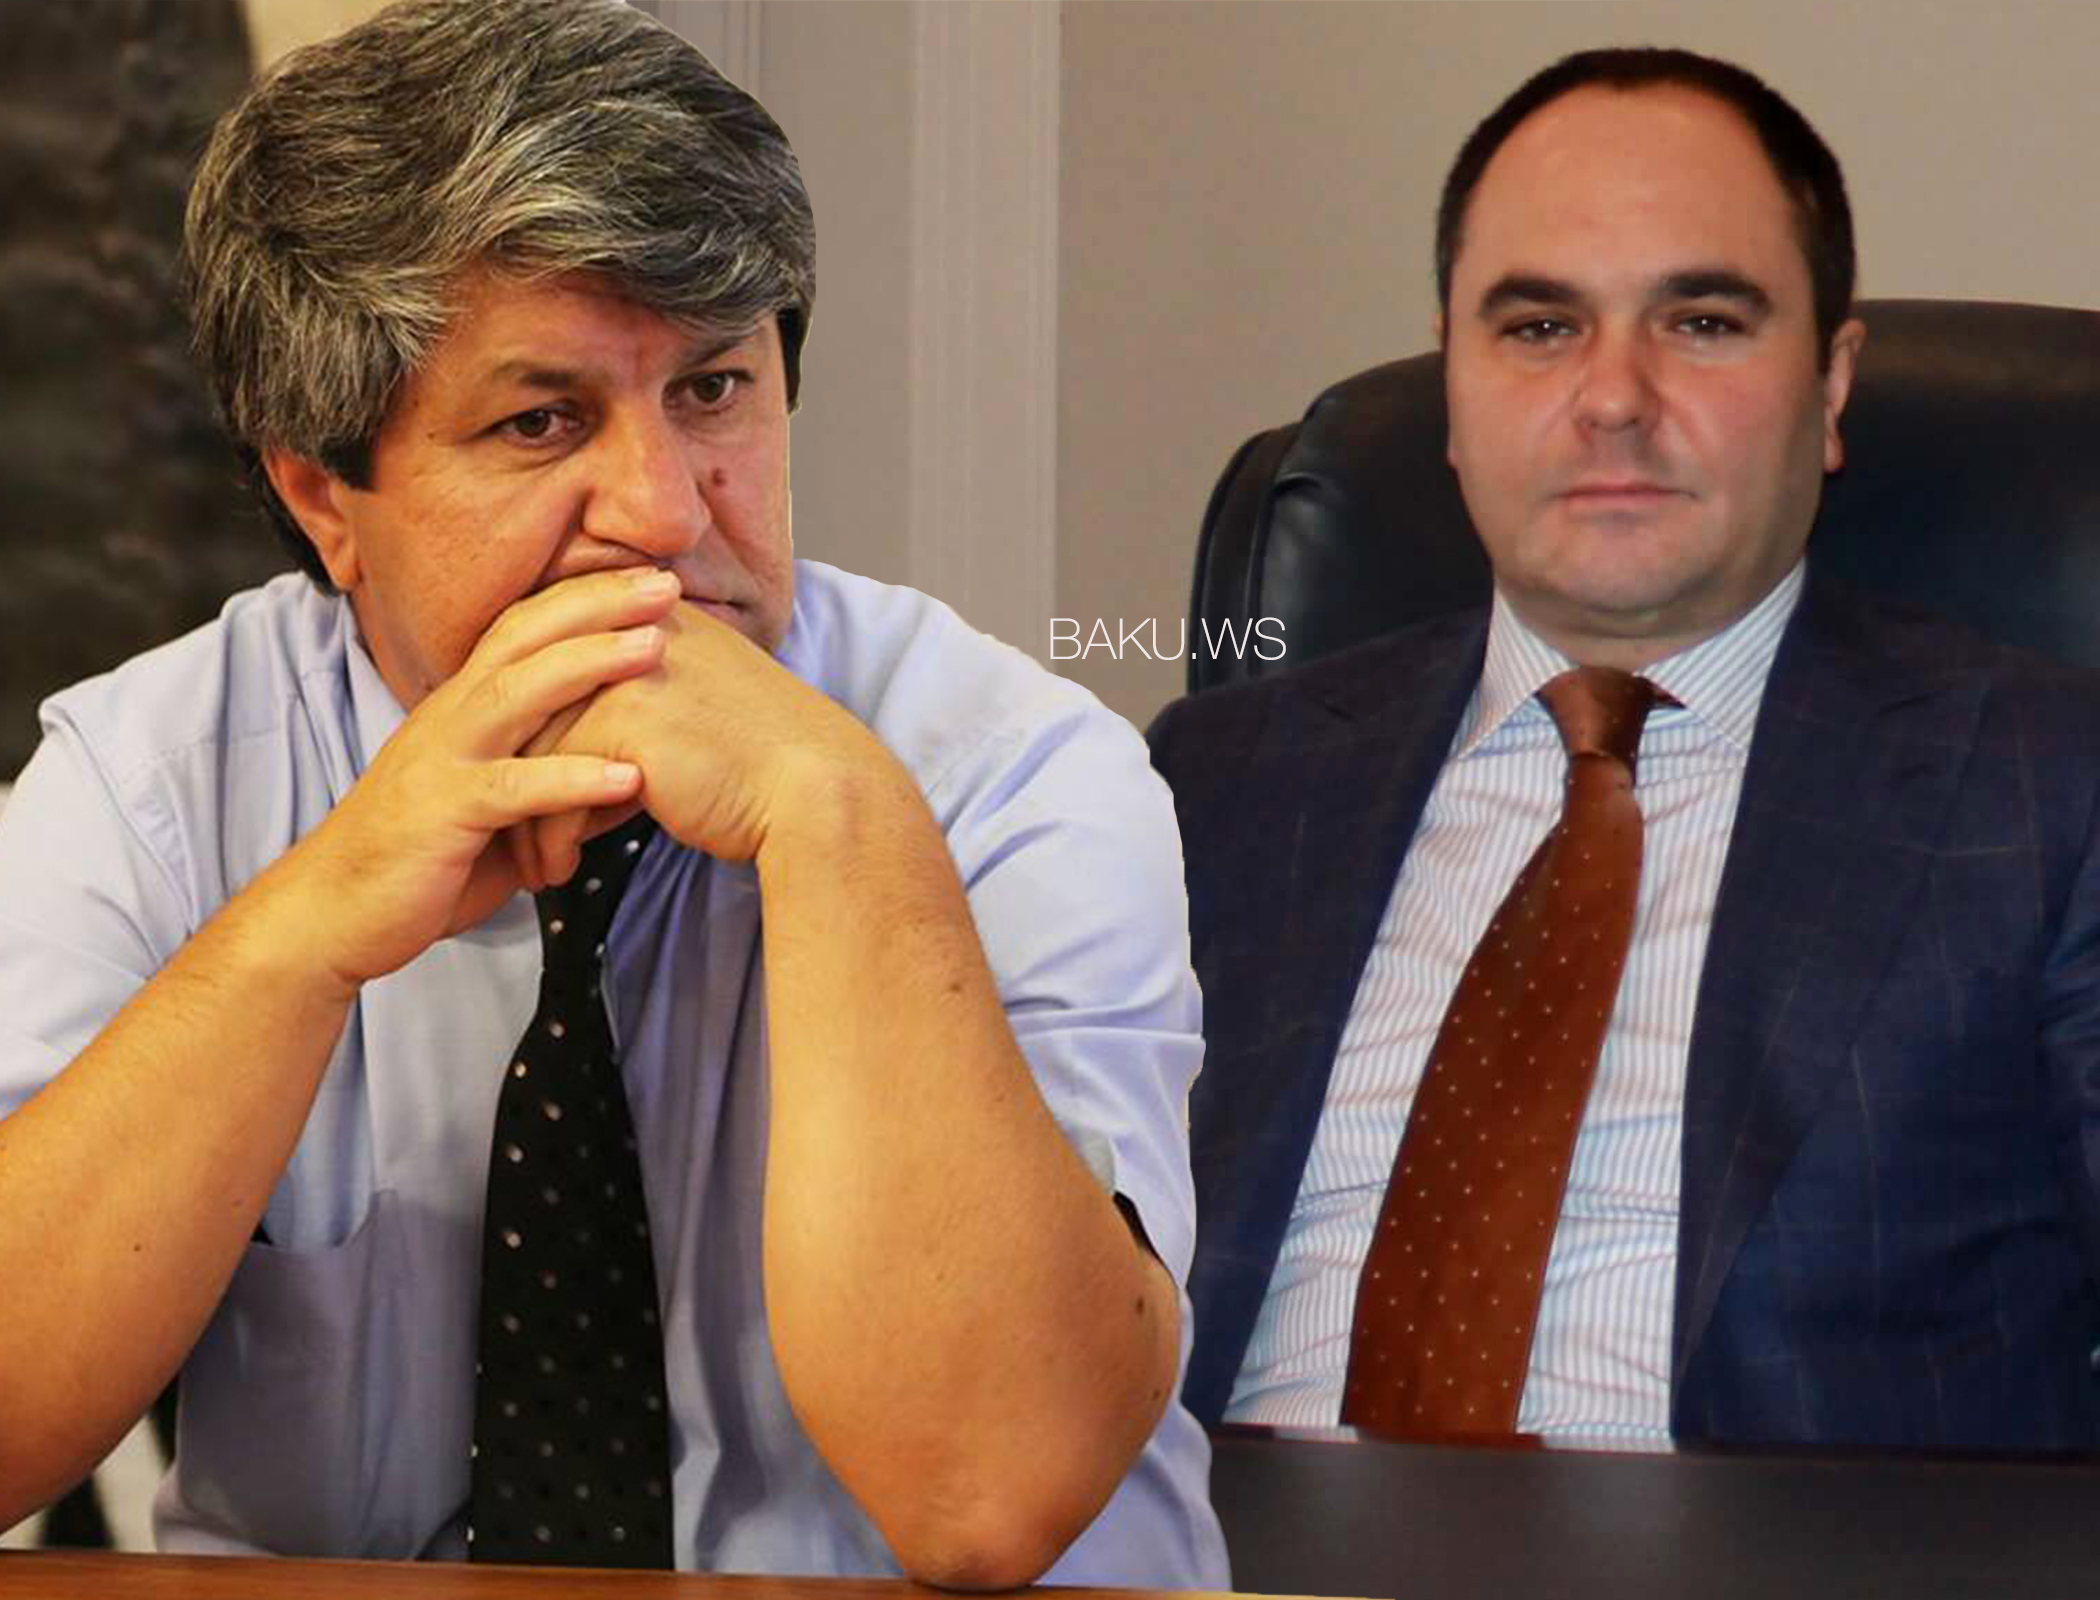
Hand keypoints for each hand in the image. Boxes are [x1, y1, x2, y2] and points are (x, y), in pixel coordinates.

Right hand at [266, 568, 683, 996]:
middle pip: (525, 639)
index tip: (650, 579)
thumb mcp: (502, 812)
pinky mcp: (443, 812)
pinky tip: (628, 779)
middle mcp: (450, 717)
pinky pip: (514, 789)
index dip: (584, 599)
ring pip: (517, 693)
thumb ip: (561, 787)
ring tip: (654, 648)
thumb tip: (634, 779)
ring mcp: (443, 760)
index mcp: (462, 706)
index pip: (525, 629)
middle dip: (597, 607)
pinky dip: (572, 780)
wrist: (335, 913)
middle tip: (666, 586)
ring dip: (590, 665)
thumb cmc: (425, 859)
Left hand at [508, 600, 893, 879]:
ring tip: (531, 866)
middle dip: (516, 774)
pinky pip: (554, 786)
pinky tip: (558, 872)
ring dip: (525, 817)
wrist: (817, 791)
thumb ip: (642, 707)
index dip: (534, 726)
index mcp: (655, 618)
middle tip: (507, 829)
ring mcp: (626, 672)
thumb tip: (584, 756)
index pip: (562, 663)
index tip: (522, 781)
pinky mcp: (623, 722)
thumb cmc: (767, 765)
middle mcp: (634, 630)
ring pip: (535, 748)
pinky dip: (548, 838)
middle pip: (537, 702)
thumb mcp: (698, 711)